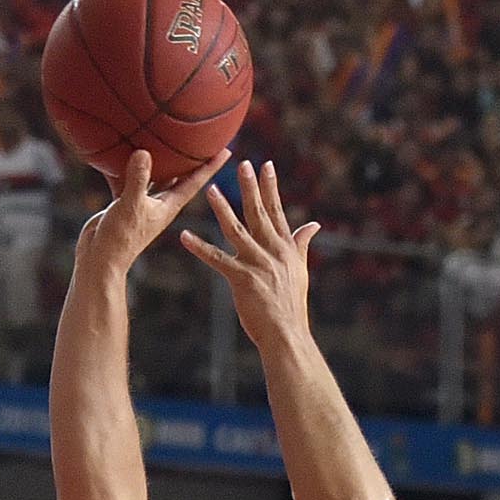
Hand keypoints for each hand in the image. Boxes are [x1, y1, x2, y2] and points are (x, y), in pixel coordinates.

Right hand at [75, 147, 223, 273]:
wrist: (100, 260)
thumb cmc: (120, 238)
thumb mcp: (130, 205)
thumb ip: (138, 179)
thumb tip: (144, 152)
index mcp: (169, 205)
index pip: (196, 181)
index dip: (211, 165)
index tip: (229, 150)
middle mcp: (160, 204)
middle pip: (181, 177)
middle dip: (192, 159)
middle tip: (205, 140)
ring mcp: (144, 204)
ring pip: (157, 177)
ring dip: (162, 162)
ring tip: (170, 140)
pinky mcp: (126, 204)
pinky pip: (132, 181)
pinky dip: (131, 168)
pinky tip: (127, 152)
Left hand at [176, 158, 317, 344]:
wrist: (287, 335)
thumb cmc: (290, 306)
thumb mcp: (299, 270)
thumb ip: (302, 244)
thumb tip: (314, 224)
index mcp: (285, 248)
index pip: (277, 211)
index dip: (271, 188)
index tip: (266, 165)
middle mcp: (273, 252)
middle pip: (259, 214)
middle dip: (250, 188)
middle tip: (241, 164)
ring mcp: (258, 265)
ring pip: (237, 231)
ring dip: (222, 209)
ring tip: (210, 190)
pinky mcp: (242, 280)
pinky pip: (217, 260)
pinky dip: (200, 248)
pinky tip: (185, 237)